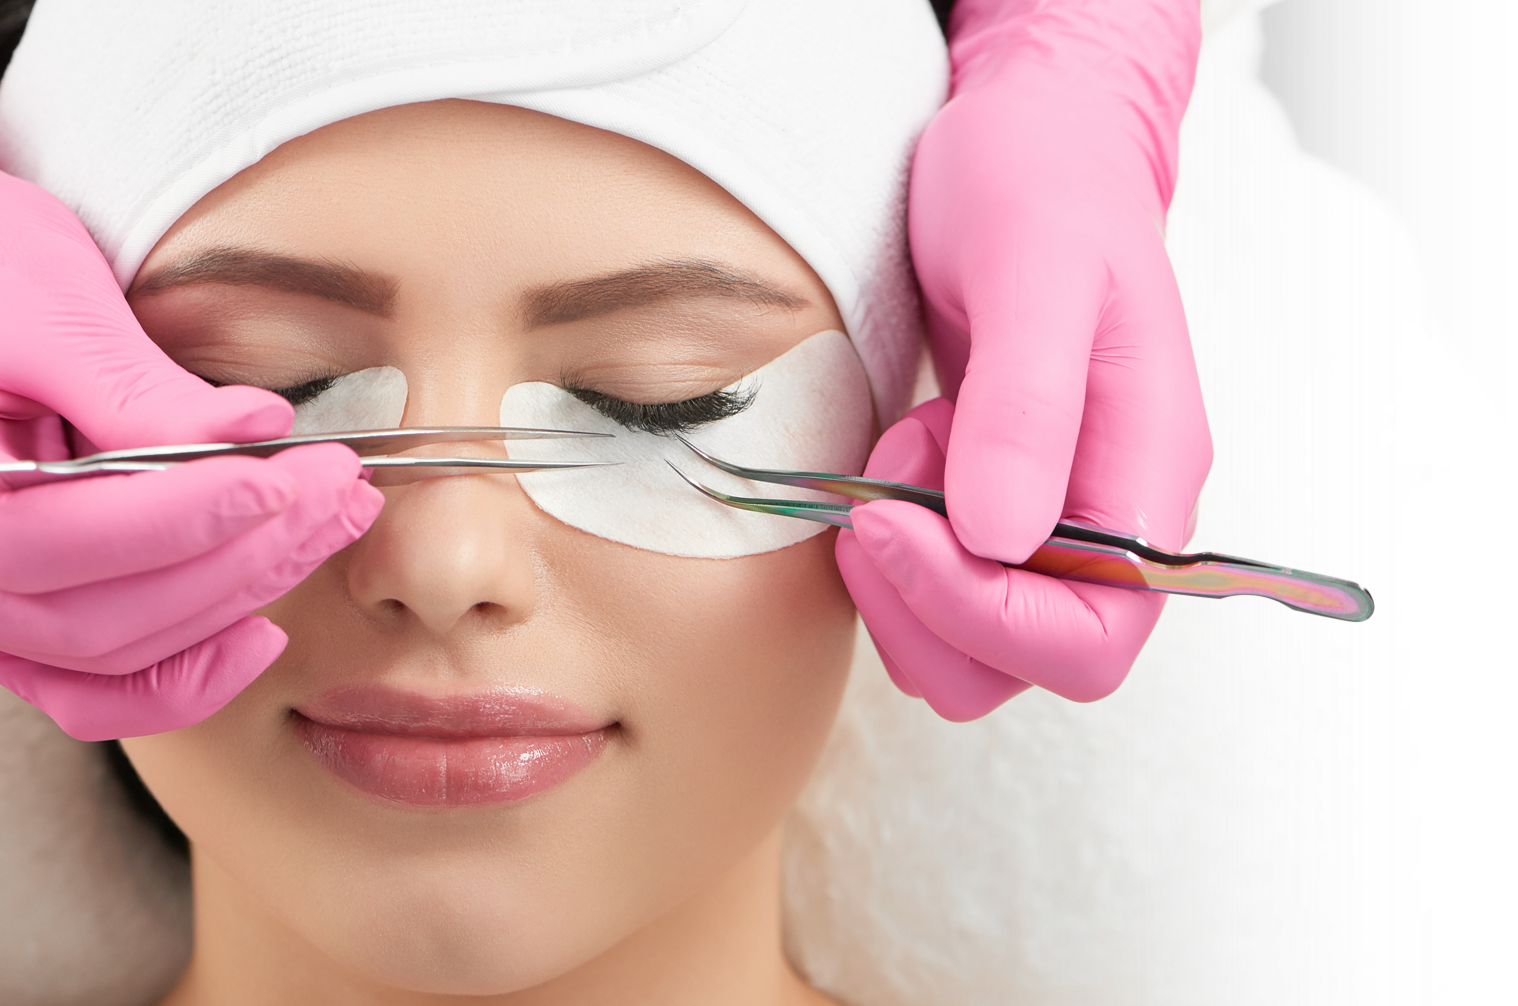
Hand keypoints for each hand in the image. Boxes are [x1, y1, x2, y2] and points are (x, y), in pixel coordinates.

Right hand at [0, 171, 382, 740]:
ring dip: (239, 597)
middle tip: (337, 491)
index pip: (69, 534)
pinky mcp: (24, 617)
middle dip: (244, 555)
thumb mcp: (42, 304)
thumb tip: (257, 429)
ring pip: (115, 650)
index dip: (191, 514)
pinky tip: (261, 632)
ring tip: (328, 525)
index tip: (287, 475)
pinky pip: (94, 691)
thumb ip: (134, 385)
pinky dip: (181, 679)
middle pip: (104, 612)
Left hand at [837, 0, 1212, 720]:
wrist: (1028, 144)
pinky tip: (896, 456)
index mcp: (1148, 479)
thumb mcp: (1034, 271)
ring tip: (892, 463)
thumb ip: (1026, 407)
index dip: (984, 617)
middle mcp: (1108, 517)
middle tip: (872, 505)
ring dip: (901, 581)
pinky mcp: (996, 503)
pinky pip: (936, 585)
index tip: (891, 527)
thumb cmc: (1042, 184)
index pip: (1092, 635)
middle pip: (1024, 662)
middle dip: (926, 607)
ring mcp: (1050, 515)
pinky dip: (891, 551)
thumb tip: (1001, 541)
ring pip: (969, 644)